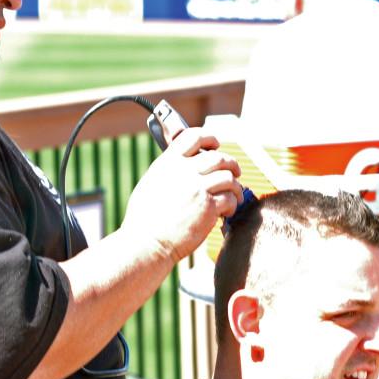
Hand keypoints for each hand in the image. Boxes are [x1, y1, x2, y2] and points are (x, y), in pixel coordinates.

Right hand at [121, 127, 241, 263]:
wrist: (147, 242)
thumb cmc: (144, 219)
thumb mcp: (151, 182)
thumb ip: (169, 169)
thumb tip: (182, 164)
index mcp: (169, 162)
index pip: (194, 137)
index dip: (209, 139)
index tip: (215, 146)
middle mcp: (185, 171)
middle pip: (219, 157)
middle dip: (231, 165)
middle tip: (234, 173)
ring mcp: (198, 188)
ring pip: (229, 177)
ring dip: (235, 187)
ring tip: (233, 196)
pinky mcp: (208, 206)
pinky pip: (231, 198)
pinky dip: (232, 205)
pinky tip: (226, 212)